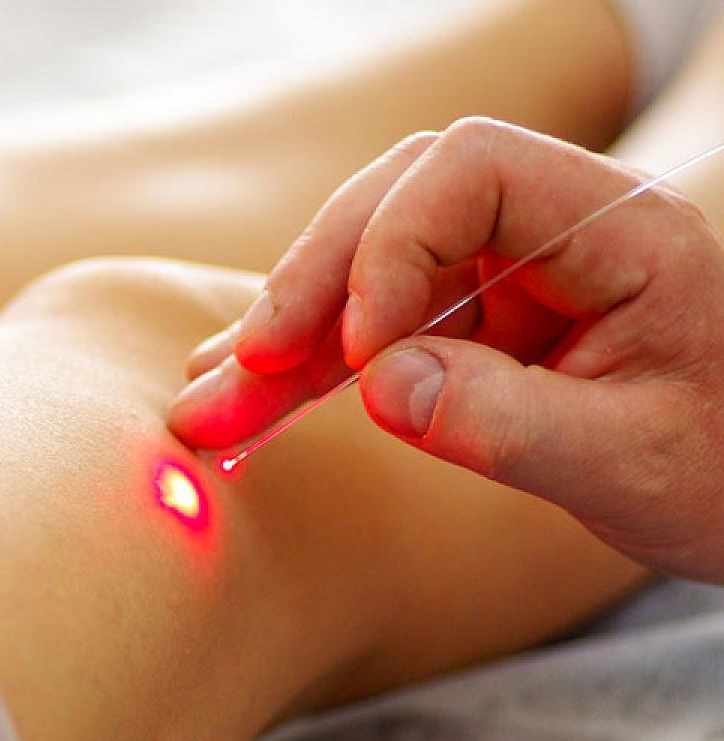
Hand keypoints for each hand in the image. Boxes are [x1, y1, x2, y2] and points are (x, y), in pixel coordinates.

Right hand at [169, 117, 723, 581]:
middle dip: (306, 289)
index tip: (356, 354)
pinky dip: (307, 373)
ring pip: (363, 278)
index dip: (391, 248)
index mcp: (616, 226)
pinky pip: (371, 334)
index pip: (470, 170)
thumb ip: (511, 424)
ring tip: (209, 405)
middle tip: (238, 367)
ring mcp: (501, 280)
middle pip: (391, 210)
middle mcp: (547, 233)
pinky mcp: (470, 328)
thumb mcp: (634, 465)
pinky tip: (247, 399)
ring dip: (283, 343)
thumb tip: (377, 388)